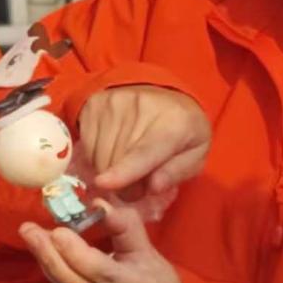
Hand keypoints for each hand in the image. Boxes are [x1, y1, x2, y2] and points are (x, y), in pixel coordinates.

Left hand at [20, 201, 180, 282]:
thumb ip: (124, 226)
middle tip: (30, 231)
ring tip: (37, 242)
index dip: (77, 253)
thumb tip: (96, 202)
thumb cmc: (155, 281)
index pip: (104, 274)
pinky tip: (55, 267)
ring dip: (51, 268)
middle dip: (51, 257)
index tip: (57, 231)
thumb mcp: (147, 251)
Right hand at [79, 85, 209, 216]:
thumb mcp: (195, 155)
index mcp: (174, 123)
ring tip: (126, 166)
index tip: (104, 183)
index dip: (125, 171)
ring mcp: (113, 103)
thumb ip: (176, 172)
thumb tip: (152, 186)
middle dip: (124, 185)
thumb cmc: (181, 131)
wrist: (165, 95)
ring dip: (109, 172)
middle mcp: (141, 106)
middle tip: (137, 185)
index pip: (144, 151)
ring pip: (98, 156)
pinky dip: (97, 158)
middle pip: (116, 160)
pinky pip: (87, 146)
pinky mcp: (95, 104)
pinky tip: (113, 151)